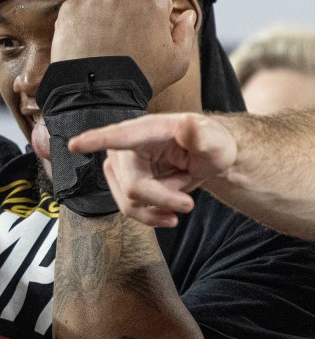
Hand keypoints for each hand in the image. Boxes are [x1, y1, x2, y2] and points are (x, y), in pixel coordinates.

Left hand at [51, 0, 196, 94]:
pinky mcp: (72, 8)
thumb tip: (189, 14)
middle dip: (131, 17)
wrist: (98, 91)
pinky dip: (83, 23)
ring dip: (107, 18)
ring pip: (105, 4)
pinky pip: (80, 10)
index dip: (156, 22)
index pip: (159, 2)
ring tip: (105, 46)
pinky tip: (88, 43)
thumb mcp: (178, 61)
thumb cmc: (142, 76)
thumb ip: (186, 32)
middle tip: (126, 45)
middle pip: (131, 0)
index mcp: (154, 2)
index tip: (149, 39)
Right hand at [69, 113, 237, 226]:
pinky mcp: (121, 183)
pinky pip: (131, 211)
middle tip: (189, 203)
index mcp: (149, 129)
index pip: (120, 136)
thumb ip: (203, 136)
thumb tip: (189, 123)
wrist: (207, 162)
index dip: (97, 140)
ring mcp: (121, 166)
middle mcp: (127, 147)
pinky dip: (155, 215)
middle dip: (164, 199)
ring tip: (181, 190)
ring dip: (162, 205)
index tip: (75, 144)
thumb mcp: (216, 141)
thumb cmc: (211, 146)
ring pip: (130, 203)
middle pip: (134, 187)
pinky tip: (171, 210)